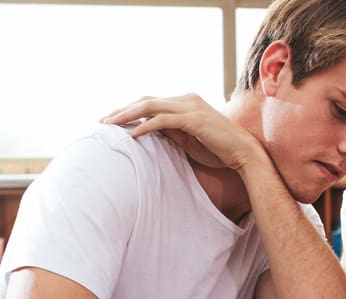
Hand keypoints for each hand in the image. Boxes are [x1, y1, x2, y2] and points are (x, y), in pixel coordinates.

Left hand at [100, 93, 263, 170]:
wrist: (244, 152)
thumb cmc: (218, 150)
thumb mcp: (189, 139)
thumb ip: (171, 131)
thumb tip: (150, 130)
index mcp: (186, 102)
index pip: (151, 101)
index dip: (130, 109)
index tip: (112, 121)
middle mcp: (186, 99)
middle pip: (146, 100)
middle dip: (121, 110)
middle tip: (102, 121)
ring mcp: (190, 107)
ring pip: (150, 106)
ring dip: (127, 115)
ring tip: (109, 125)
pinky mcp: (193, 119)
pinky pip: (162, 120)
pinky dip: (144, 126)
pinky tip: (131, 135)